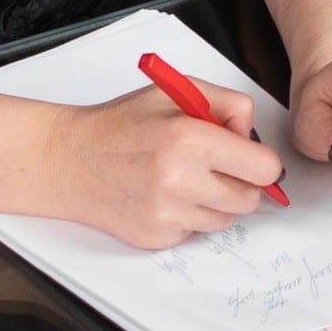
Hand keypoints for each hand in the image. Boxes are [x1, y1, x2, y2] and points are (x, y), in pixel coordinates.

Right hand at [42, 81, 282, 248]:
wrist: (68, 159)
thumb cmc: (120, 124)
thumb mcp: (176, 92)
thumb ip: (228, 106)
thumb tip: (253, 137)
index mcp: (189, 138)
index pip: (263, 167)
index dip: (263, 163)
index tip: (254, 160)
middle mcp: (179, 180)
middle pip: (249, 199)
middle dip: (242, 183)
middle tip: (220, 169)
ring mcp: (167, 214)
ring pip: (225, 219)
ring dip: (216, 202)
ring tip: (186, 179)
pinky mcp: (156, 237)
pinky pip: (196, 233)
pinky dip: (189, 217)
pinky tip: (165, 196)